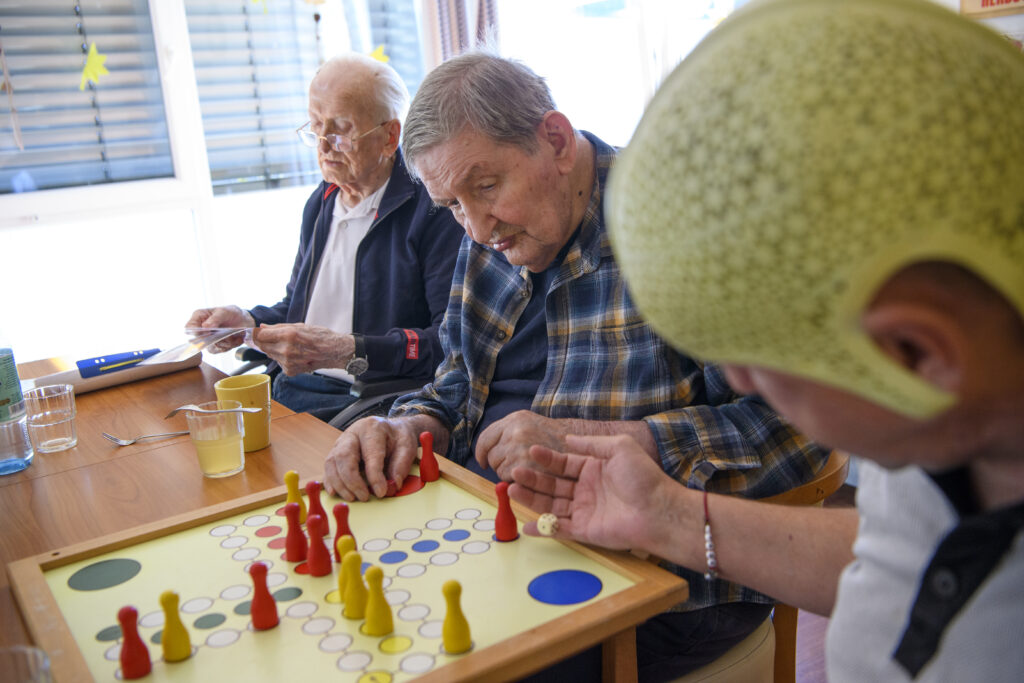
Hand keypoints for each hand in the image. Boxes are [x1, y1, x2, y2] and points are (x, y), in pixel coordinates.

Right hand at [185, 305, 253, 352]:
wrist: (243, 319)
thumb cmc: (230, 312)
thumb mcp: (224, 312)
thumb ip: (215, 318)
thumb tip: (205, 327)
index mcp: (199, 317)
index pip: (189, 328)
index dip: (196, 332)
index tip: (208, 332)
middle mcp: (201, 330)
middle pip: (200, 341)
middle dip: (214, 340)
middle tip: (225, 335)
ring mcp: (208, 339)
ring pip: (212, 347)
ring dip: (225, 343)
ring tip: (234, 335)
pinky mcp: (217, 346)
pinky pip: (221, 350)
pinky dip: (231, 345)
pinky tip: (238, 339)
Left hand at [250, 324, 353, 375]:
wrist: (334, 352)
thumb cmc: (320, 336)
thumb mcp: (299, 326)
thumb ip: (278, 327)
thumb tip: (262, 328)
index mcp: (288, 335)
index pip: (261, 335)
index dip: (257, 333)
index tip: (257, 332)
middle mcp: (286, 350)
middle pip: (263, 346)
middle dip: (265, 341)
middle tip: (275, 338)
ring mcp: (288, 362)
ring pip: (270, 354)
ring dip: (274, 349)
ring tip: (289, 346)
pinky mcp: (290, 371)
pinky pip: (279, 362)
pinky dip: (282, 358)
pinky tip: (294, 355)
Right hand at [323, 414, 446, 500]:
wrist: (390, 429)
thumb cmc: (397, 438)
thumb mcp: (407, 447)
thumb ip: (401, 466)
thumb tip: (392, 486)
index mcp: (373, 428)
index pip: (370, 453)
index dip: (374, 475)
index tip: (380, 492)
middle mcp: (353, 433)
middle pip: (344, 456)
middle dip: (352, 481)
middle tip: (364, 497)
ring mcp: (341, 442)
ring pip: (332, 463)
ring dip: (340, 484)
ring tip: (353, 498)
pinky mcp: (335, 452)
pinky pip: (328, 468)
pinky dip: (330, 482)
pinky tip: (336, 492)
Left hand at [474, 410, 572, 480]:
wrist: (579, 448)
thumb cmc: (556, 440)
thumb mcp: (530, 423)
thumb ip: (509, 431)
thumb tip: (485, 452)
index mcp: (516, 419)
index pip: (486, 438)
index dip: (481, 451)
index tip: (482, 460)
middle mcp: (516, 432)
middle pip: (491, 456)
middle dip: (499, 464)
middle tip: (516, 466)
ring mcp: (520, 449)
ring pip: (498, 469)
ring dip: (509, 474)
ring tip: (528, 470)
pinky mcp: (525, 468)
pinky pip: (507, 479)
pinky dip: (516, 483)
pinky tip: (532, 476)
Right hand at [509, 434, 685, 553]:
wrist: (658, 510)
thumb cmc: (642, 477)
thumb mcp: (619, 448)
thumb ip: (592, 443)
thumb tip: (568, 438)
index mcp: (594, 469)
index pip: (563, 463)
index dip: (546, 458)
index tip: (529, 451)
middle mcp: (586, 489)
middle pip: (552, 484)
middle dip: (533, 478)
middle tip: (514, 472)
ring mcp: (584, 511)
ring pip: (551, 504)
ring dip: (531, 498)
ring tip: (512, 489)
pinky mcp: (585, 531)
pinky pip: (559, 529)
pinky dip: (543, 528)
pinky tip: (525, 523)